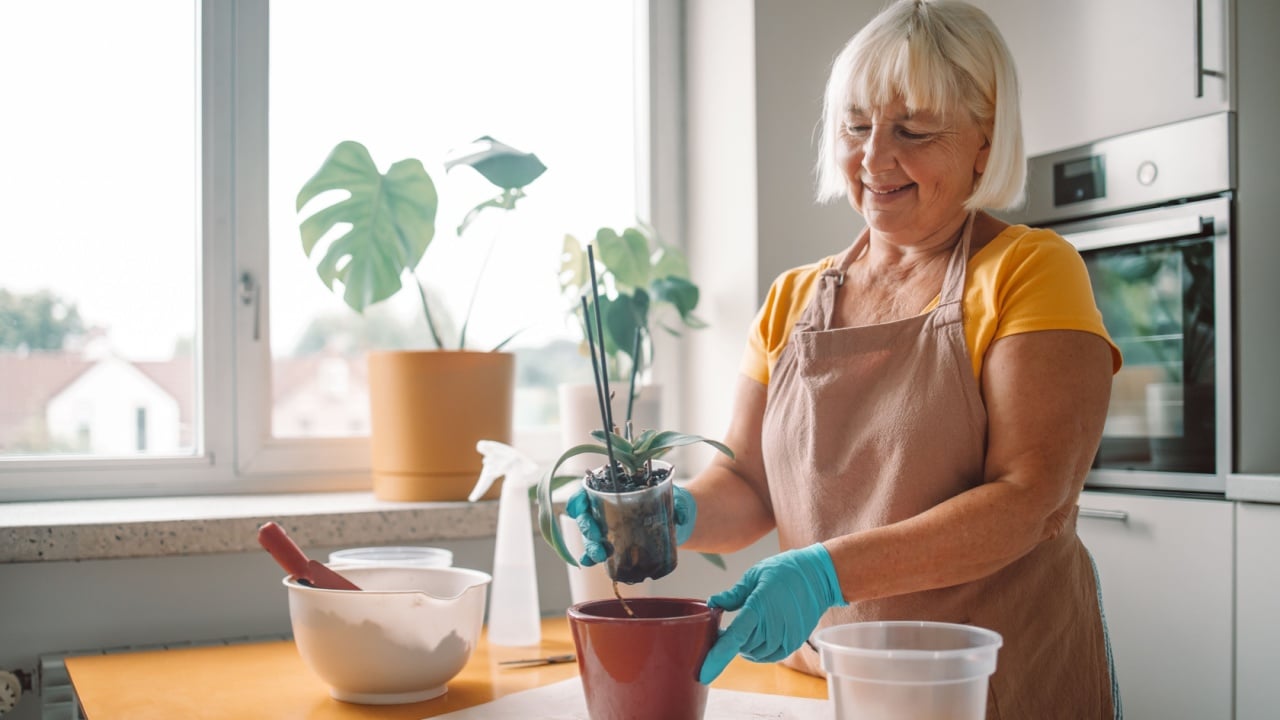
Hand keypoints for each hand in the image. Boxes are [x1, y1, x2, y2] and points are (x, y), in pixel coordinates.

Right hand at [564, 483, 697, 566]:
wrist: (674, 519)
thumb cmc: (668, 501)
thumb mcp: (674, 498)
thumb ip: (678, 504)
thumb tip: (680, 516)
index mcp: (614, 488)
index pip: (587, 489)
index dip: (579, 498)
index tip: (581, 506)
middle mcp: (604, 506)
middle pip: (585, 515)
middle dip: (587, 527)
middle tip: (598, 537)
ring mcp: (606, 525)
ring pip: (589, 535)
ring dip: (590, 545)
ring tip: (600, 555)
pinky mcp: (611, 543)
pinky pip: (595, 550)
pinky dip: (590, 557)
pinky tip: (590, 563)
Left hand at [698, 543, 845, 683]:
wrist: (817, 576)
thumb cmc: (784, 571)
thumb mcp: (754, 576)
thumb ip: (733, 595)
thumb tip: (712, 603)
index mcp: (759, 607)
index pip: (734, 638)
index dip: (718, 657)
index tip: (705, 672)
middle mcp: (773, 626)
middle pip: (742, 647)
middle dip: (729, 641)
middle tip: (727, 627)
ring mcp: (786, 637)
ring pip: (755, 653)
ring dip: (745, 646)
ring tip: (746, 628)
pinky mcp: (794, 642)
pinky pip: (770, 656)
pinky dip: (759, 651)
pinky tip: (757, 637)